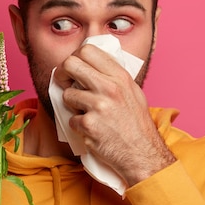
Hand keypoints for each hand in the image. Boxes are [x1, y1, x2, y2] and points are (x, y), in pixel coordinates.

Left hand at [53, 44, 175, 186]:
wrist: (142, 153)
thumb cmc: (137, 124)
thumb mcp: (132, 92)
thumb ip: (113, 76)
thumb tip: (91, 64)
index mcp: (120, 76)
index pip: (88, 50)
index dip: (75, 56)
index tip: (74, 68)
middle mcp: (109, 87)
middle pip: (70, 64)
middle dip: (62, 73)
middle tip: (64, 82)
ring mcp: (98, 106)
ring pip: (67, 95)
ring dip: (72, 105)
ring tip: (86, 112)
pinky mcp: (89, 125)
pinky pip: (71, 119)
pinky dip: (78, 126)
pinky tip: (91, 129)